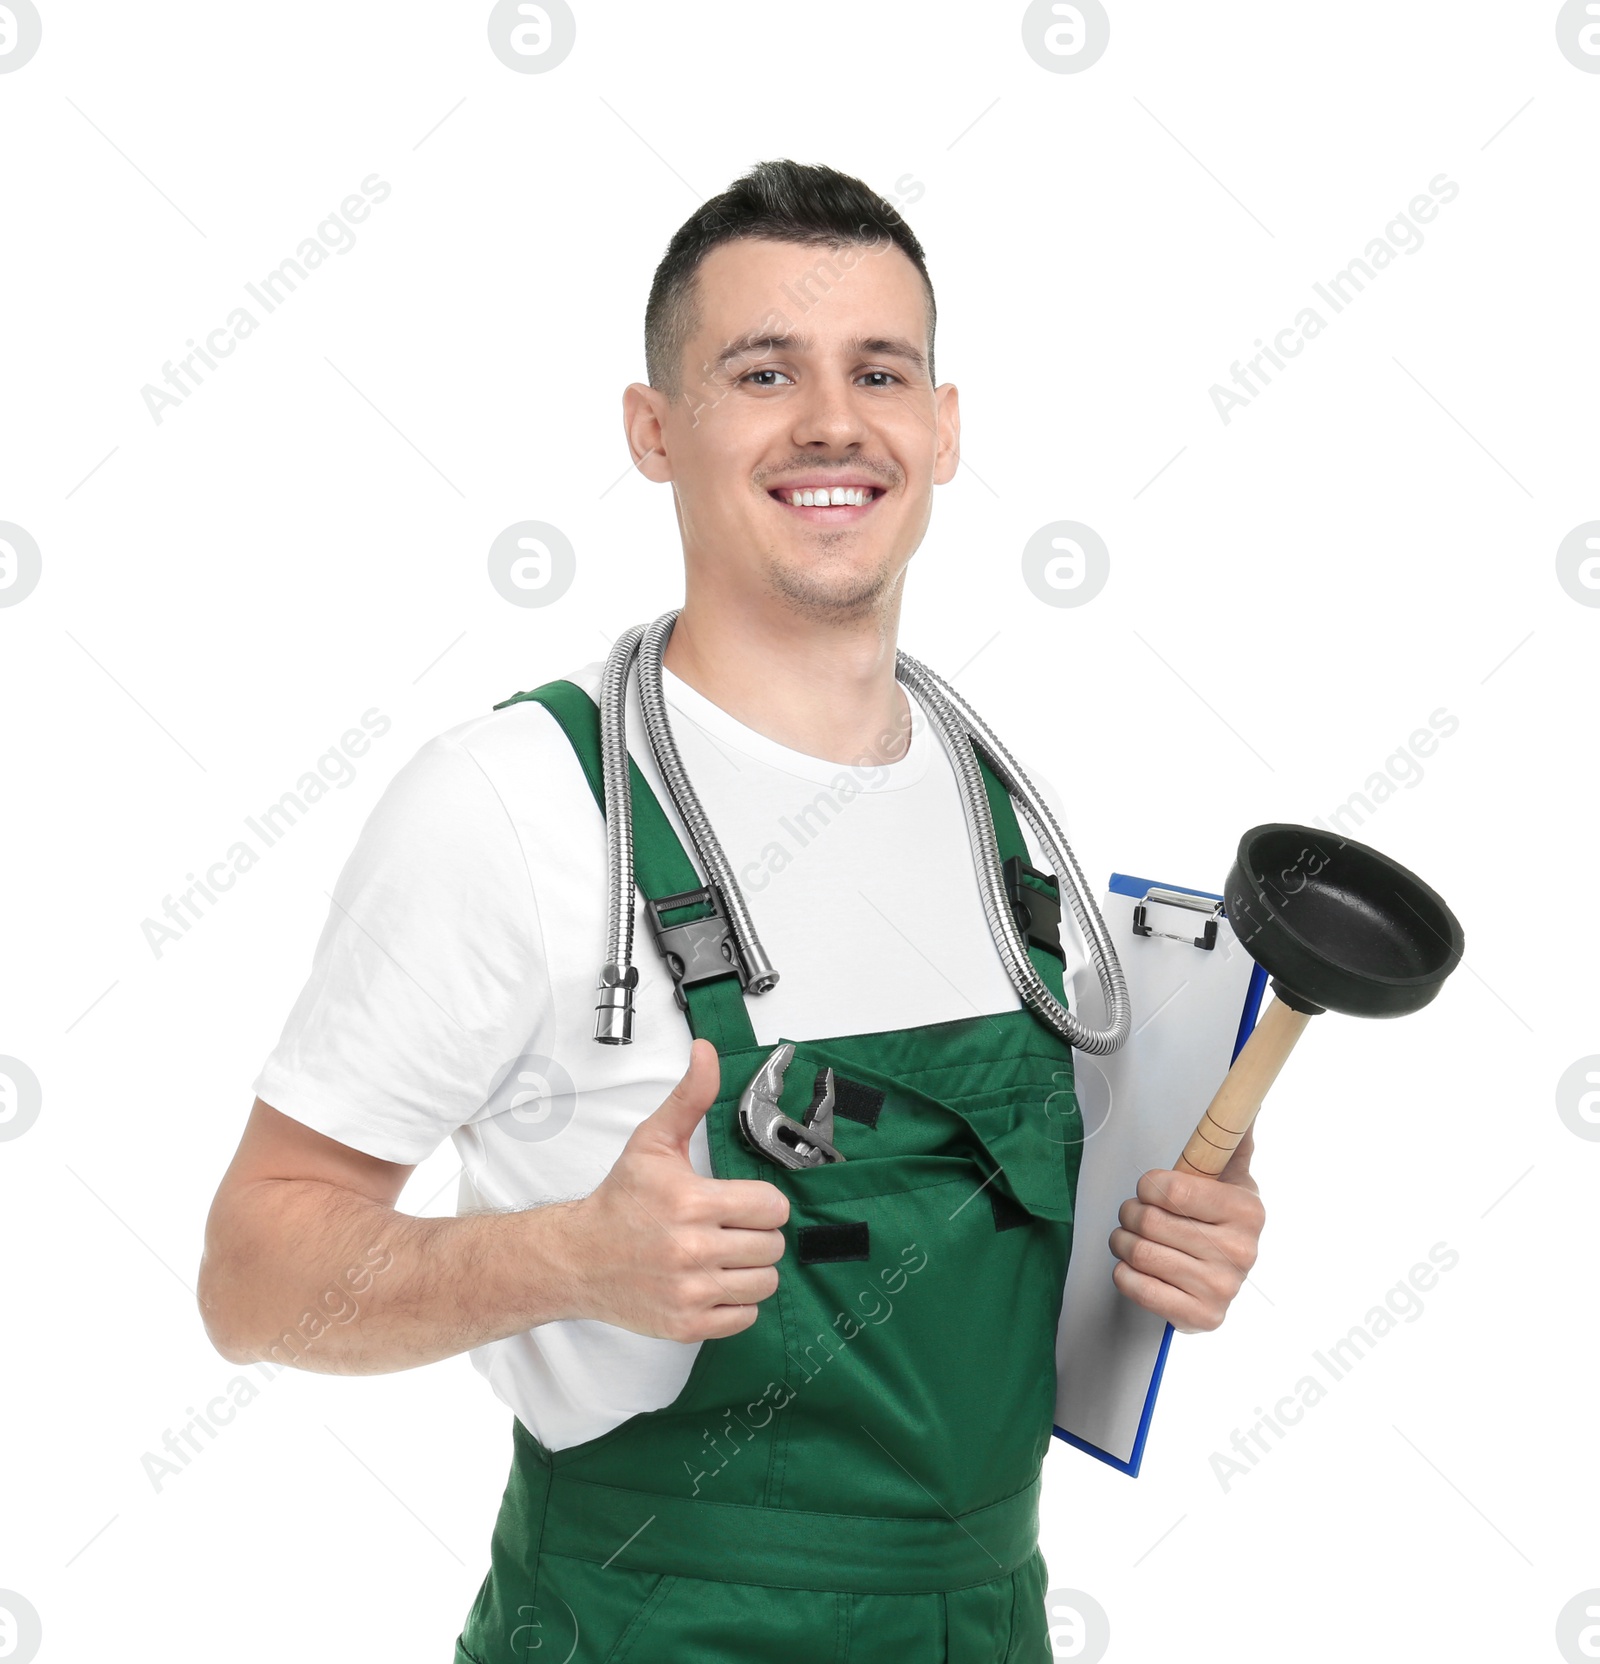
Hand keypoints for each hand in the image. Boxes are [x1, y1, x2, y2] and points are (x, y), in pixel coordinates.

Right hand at [561, 1039, 789, 1342]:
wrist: (577, 1258)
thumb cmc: (620, 1200)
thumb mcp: (653, 1142)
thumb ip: (689, 1096)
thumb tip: (707, 1053)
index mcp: (691, 1203)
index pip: (772, 1207)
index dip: (762, 1202)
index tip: (740, 1201)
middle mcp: (691, 1250)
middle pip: (772, 1246)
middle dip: (757, 1234)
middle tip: (729, 1227)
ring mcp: (689, 1292)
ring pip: (764, 1283)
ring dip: (750, 1269)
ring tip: (724, 1254)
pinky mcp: (686, 1324)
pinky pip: (744, 1317)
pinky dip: (735, 1302)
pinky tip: (711, 1282)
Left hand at [1107, 1128, 1265, 1333]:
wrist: (1224, 1273)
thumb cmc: (1218, 1218)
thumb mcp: (1230, 1174)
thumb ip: (1230, 1137)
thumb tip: (1244, 1102)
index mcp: (1247, 1211)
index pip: (1171, 1189)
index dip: (1149, 1185)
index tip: (1152, 1189)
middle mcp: (1240, 1252)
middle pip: (1150, 1221)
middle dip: (1131, 1213)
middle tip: (1135, 1214)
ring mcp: (1222, 1288)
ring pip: (1139, 1252)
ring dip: (1122, 1241)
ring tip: (1132, 1238)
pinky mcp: (1201, 1318)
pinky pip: (1137, 1287)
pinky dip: (1124, 1273)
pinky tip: (1136, 1266)